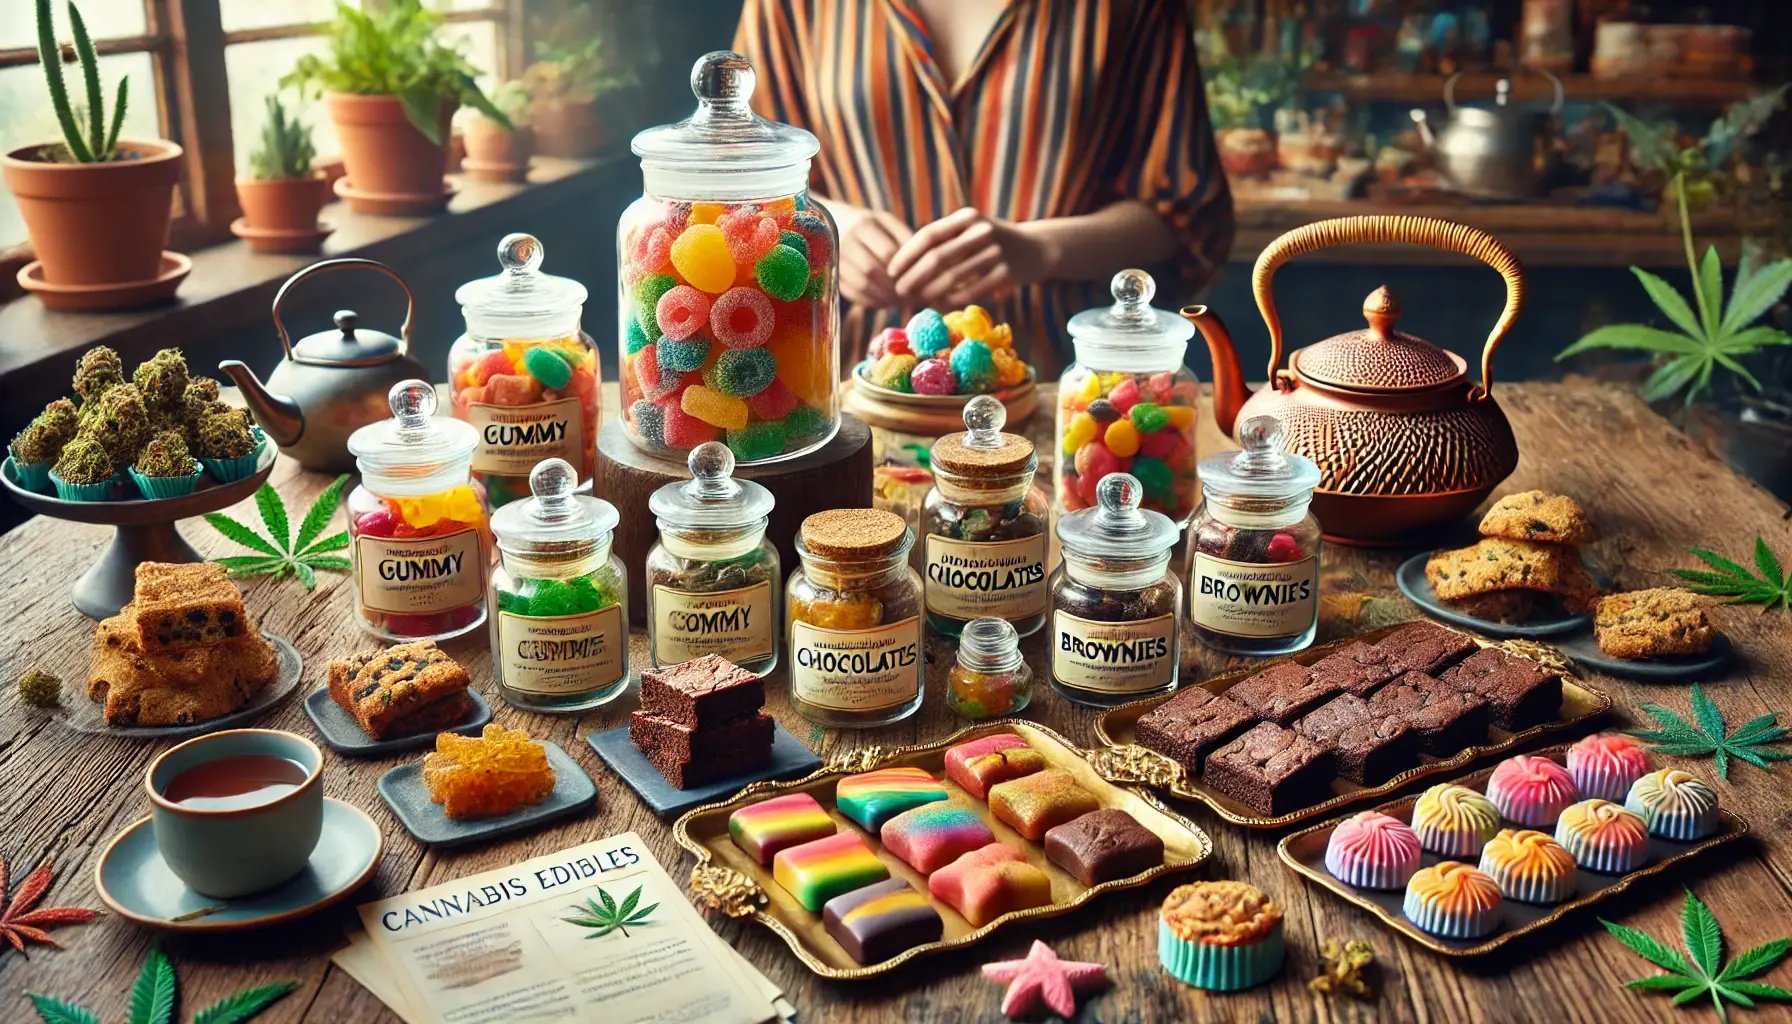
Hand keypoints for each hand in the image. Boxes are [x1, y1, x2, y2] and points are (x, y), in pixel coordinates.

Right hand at [826, 201, 912, 308]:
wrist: (831, 223)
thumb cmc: (870, 225)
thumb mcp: (886, 223)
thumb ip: (904, 238)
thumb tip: (923, 265)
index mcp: (863, 224)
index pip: (887, 252)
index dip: (903, 269)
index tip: (918, 280)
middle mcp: (845, 240)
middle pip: (871, 269)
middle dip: (892, 286)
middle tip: (909, 297)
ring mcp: (834, 258)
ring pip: (861, 284)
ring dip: (882, 297)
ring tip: (898, 301)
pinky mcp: (829, 274)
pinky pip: (851, 293)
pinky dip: (869, 301)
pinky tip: (883, 302)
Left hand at [885, 207, 1053, 307]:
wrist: (1037, 248)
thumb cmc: (992, 241)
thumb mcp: (970, 229)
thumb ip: (942, 241)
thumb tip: (904, 265)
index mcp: (966, 217)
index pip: (927, 236)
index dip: (906, 255)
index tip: (891, 271)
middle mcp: (980, 231)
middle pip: (936, 258)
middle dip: (912, 277)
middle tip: (900, 291)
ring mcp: (995, 252)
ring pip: (951, 277)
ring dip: (929, 291)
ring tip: (917, 299)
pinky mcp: (1007, 273)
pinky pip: (971, 291)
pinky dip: (952, 299)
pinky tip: (942, 304)